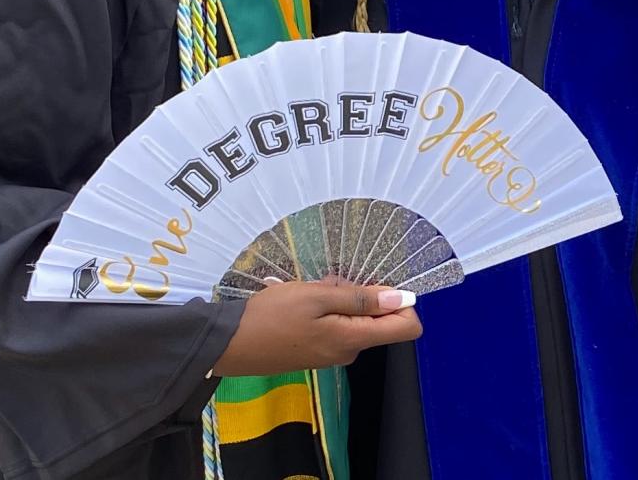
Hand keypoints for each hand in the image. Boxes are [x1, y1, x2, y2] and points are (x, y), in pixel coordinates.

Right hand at [210, 280, 421, 375]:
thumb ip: (362, 300)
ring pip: (354, 319)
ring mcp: (332, 354)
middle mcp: (349, 351)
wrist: (230, 344)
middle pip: (379, 320)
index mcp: (354, 339)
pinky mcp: (316, 352)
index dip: (402, 302)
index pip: (407, 328)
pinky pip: (335, 325)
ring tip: (308, 288)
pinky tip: (299, 300)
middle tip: (328, 282)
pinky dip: (324, 309)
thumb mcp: (317, 297)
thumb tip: (403, 299)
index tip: (376, 283)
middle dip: (361, 295)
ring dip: (338, 298)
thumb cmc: (273, 315)